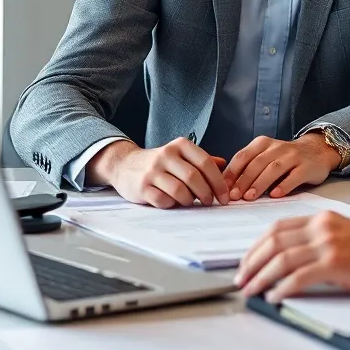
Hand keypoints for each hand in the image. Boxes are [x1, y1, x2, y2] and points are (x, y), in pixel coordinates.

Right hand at [86, 137, 228, 207]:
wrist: (125, 165)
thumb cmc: (160, 163)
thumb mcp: (181, 155)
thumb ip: (202, 160)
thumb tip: (224, 165)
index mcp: (180, 145)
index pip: (205, 163)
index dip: (218, 182)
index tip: (225, 196)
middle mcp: (166, 155)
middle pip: (194, 177)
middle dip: (207, 193)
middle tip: (211, 202)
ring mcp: (152, 171)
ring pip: (179, 190)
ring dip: (190, 200)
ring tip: (192, 202)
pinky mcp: (142, 187)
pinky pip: (163, 201)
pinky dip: (173, 205)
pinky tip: (174, 202)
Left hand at [223, 133, 340, 201]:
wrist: (317, 151)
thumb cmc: (285, 158)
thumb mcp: (265, 156)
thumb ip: (249, 167)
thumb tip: (226, 187)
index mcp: (263, 143)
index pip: (243, 156)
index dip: (232, 173)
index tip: (223, 189)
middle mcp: (278, 147)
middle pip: (257, 163)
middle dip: (244, 180)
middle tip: (234, 196)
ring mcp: (294, 156)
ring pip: (274, 168)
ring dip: (260, 183)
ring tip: (250, 197)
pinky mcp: (307, 167)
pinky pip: (294, 176)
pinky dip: (284, 186)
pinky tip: (275, 195)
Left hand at [235, 211, 349, 299]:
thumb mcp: (347, 233)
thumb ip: (322, 239)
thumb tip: (295, 257)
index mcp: (323, 218)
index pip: (278, 228)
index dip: (257, 245)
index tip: (247, 261)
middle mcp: (322, 227)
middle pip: (274, 241)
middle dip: (252, 261)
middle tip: (241, 278)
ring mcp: (328, 244)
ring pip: (282, 259)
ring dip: (261, 277)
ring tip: (251, 291)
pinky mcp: (336, 263)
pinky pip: (299, 277)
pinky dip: (282, 288)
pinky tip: (275, 297)